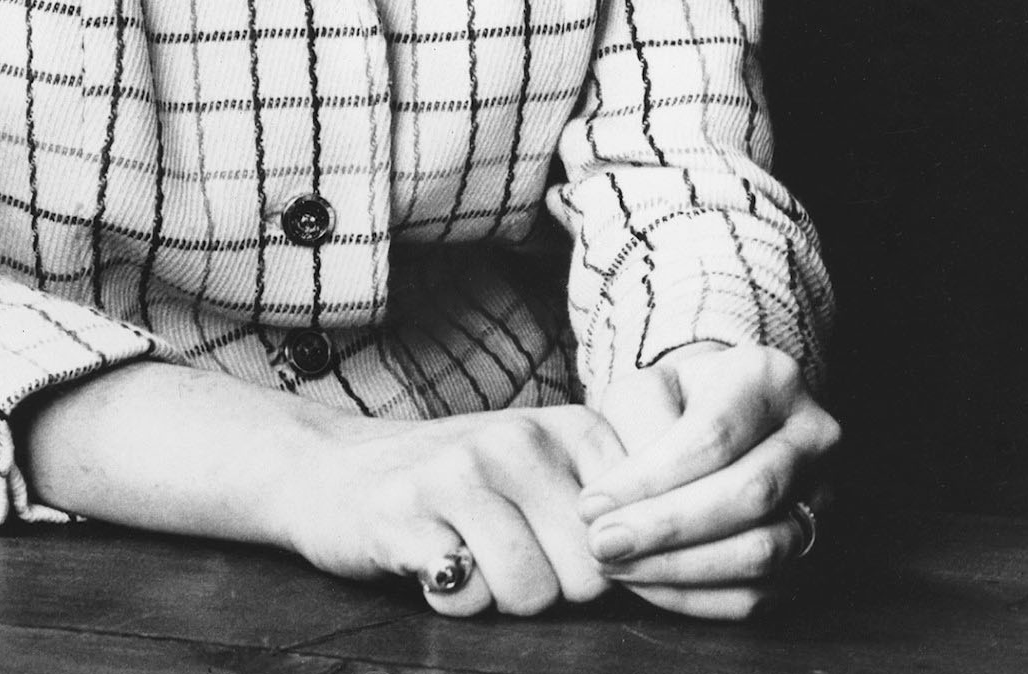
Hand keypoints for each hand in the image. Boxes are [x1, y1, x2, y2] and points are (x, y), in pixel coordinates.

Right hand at [286, 403, 625, 617]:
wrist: (339, 469)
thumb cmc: (464, 489)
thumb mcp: (548, 478)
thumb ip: (612, 514)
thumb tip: (688, 580)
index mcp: (569, 428)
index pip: (637, 536)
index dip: (606, 569)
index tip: (563, 550)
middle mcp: (519, 438)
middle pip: (588, 575)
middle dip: (554, 588)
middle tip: (507, 552)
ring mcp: (461, 470)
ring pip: (530, 592)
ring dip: (499, 596)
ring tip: (470, 555)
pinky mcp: (407, 512)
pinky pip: (465, 597)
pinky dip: (452, 599)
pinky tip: (433, 561)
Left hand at [577, 344, 839, 620]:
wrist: (729, 416)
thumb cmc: (677, 400)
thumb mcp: (647, 386)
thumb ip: (630, 431)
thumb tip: (609, 506)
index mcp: (770, 378)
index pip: (714, 437)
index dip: (650, 479)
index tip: (592, 504)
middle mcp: (814, 435)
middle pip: (748, 495)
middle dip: (666, 528)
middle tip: (601, 543)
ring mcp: (825, 497)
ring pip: (762, 552)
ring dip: (679, 570)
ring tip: (618, 566)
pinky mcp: (817, 551)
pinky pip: (762, 593)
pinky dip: (698, 597)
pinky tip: (649, 584)